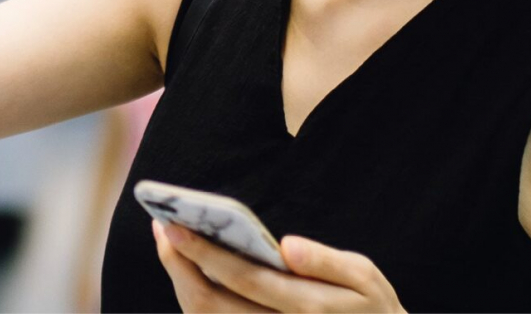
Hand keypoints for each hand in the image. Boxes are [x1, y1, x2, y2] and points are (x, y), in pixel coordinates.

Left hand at [153, 220, 403, 312]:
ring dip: (181, 281)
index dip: (204, 254)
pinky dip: (195, 298)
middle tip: (161, 227)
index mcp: (307, 307)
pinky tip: (189, 269)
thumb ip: (326, 261)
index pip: (244, 279)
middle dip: (179, 266)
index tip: (173, 226)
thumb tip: (286, 245)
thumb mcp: (365, 279)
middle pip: (211, 305)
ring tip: (169, 242)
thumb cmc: (369, 308)